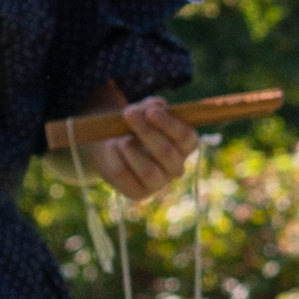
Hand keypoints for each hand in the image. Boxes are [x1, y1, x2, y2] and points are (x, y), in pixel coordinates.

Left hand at [47, 94, 195, 202]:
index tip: (150, 111)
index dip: (169, 124)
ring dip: (130, 148)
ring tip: (120, 138)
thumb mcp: (143, 111)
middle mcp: (176, 167)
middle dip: (146, 132)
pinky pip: (125, 176)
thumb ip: (151, 106)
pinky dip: (115, 158)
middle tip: (129, 114)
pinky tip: (112, 148)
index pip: (186, 138)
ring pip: (148, 170)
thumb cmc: (134, 126)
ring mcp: (159, 183)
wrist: (112, 146)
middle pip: (167, 153)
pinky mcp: (138, 193)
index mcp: (185, 146)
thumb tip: (157, 105)